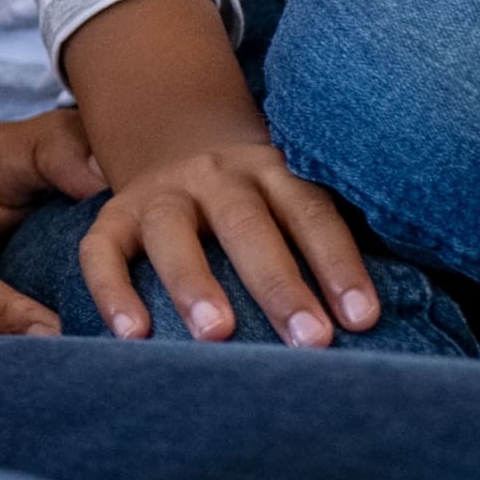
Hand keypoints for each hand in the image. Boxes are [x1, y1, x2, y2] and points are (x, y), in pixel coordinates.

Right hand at [78, 135, 381, 349]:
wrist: (178, 140)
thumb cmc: (259, 202)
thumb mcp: (291, 196)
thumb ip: (321, 241)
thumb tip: (378, 325)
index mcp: (272, 170)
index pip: (311, 213)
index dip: (338, 263)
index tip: (363, 319)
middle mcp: (216, 175)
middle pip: (247, 223)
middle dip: (278, 283)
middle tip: (309, 340)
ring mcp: (161, 194)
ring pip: (173, 232)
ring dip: (195, 282)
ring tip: (217, 335)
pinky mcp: (114, 217)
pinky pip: (102, 250)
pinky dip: (112, 291)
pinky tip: (133, 335)